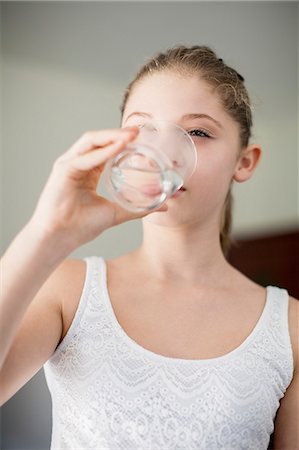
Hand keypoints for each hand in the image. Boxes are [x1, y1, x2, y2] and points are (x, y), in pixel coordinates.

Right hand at [29, 127, 166, 252]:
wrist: (61, 238)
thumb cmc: (81, 226)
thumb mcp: (116, 213)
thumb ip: (138, 208)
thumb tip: (164, 205)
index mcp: (88, 172)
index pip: (105, 149)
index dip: (122, 141)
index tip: (141, 137)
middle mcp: (77, 165)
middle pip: (98, 141)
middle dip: (118, 134)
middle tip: (138, 130)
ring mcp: (68, 165)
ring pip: (91, 142)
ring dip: (112, 136)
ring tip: (131, 135)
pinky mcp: (63, 170)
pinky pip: (86, 157)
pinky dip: (103, 152)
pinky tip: (118, 147)